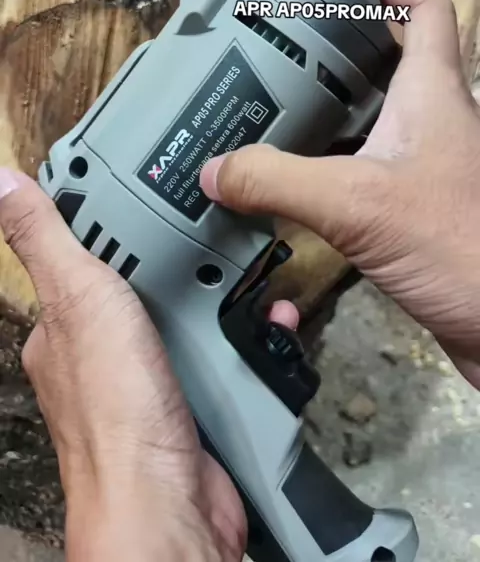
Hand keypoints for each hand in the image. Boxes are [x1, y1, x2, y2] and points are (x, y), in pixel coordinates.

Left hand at [0, 173, 253, 561]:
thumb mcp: (78, 301)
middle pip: (143, 284)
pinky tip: (265, 320)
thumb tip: (1, 183)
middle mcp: (106, 354)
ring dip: (224, 294)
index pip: (82, 256)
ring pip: (191, 316)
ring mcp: (154, 378)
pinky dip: (251, 333)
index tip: (135, 188)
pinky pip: (227, 350)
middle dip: (178, 256)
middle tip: (204, 224)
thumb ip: (45, 240)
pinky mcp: (197, 399)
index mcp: (65, 328)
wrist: (171, 504)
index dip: (109, 222)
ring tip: (244, 269)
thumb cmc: (114, 414)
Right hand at [200, 0, 479, 389]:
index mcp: (434, 95)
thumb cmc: (458, 247)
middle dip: (350, 51)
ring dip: (343, 112)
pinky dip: (345, 166)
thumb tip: (215, 171)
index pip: (428, 12)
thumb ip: (279, 181)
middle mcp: (440, 123)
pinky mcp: (428, 211)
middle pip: (400, 64)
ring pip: (387, 121)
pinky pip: (380, 171)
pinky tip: (308, 183)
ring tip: (286, 109)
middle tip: (294, 50)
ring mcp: (438, 169)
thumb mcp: (356, 203)